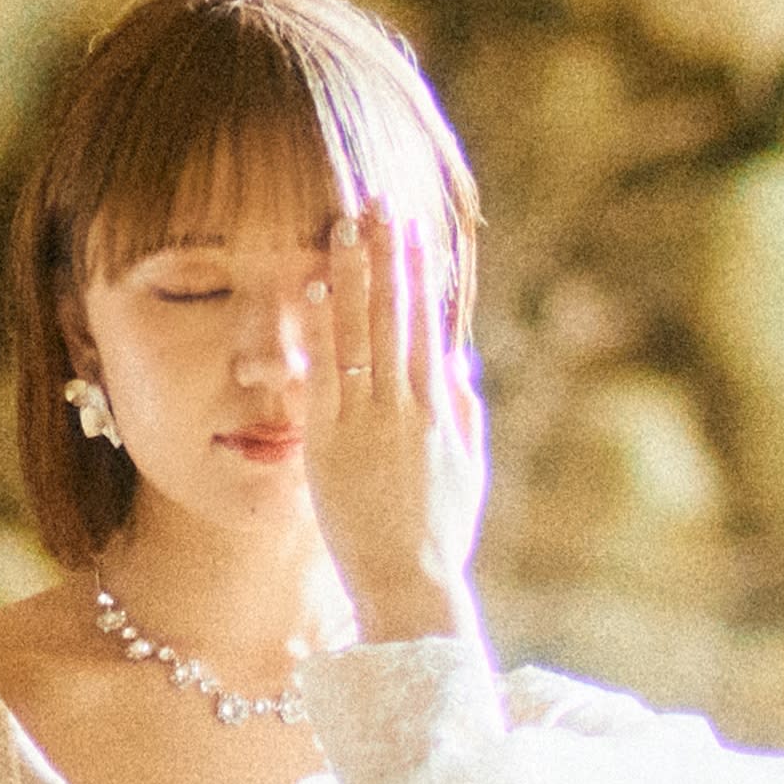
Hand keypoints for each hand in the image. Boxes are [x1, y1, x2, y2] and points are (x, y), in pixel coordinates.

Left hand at [303, 207, 485, 641]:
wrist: (411, 581)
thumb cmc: (440, 530)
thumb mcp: (466, 465)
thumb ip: (464, 409)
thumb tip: (460, 358)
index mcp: (442, 407)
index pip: (428, 323)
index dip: (420, 272)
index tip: (414, 228)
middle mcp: (409, 405)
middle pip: (396, 314)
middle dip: (387, 254)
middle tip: (378, 201)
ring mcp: (370, 421)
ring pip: (362, 333)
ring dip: (354, 274)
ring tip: (344, 225)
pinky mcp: (333, 442)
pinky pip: (327, 374)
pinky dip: (323, 330)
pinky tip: (316, 289)